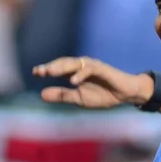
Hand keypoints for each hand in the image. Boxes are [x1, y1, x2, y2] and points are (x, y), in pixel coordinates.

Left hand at [33, 57, 153, 107]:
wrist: (125, 95)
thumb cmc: (103, 95)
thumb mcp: (79, 98)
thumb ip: (62, 95)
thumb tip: (41, 94)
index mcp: (75, 73)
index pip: (58, 69)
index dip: (47, 69)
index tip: (35, 72)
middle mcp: (82, 66)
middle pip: (64, 63)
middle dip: (52, 66)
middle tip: (41, 71)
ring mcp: (92, 66)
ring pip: (74, 63)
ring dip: (62, 67)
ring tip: (51, 72)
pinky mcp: (102, 69)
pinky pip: (89, 69)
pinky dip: (80, 74)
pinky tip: (72, 81)